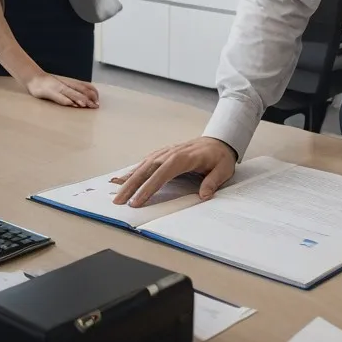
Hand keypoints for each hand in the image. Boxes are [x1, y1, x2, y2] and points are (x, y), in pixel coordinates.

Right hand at [23, 73, 98, 107]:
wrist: (34, 78)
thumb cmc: (50, 84)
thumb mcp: (64, 86)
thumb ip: (73, 92)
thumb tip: (83, 101)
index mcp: (71, 83)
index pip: (86, 86)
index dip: (93, 93)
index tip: (98, 101)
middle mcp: (67, 85)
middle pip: (81, 90)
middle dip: (89, 98)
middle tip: (96, 106)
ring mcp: (58, 88)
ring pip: (72, 93)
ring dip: (80, 99)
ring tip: (87, 105)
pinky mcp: (50, 92)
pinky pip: (59, 96)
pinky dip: (66, 100)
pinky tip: (71, 104)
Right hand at [111, 137, 235, 206]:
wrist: (220, 140)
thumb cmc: (220, 157)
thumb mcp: (224, 169)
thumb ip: (214, 181)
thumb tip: (204, 195)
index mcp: (186, 157)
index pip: (164, 172)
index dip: (150, 186)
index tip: (138, 200)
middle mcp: (173, 152)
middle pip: (149, 168)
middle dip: (132, 185)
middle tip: (119, 201)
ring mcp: (167, 151)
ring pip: (144, 165)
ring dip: (129, 179)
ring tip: (117, 195)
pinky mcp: (164, 153)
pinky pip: (146, 162)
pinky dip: (134, 170)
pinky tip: (123, 179)